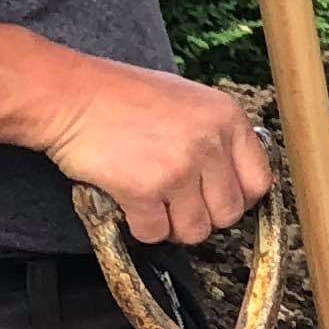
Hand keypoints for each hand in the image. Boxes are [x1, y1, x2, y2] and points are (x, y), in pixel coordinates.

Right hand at [36, 56, 275, 243]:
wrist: (69, 95)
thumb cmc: (122, 97)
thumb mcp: (188, 101)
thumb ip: (217, 137)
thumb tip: (234, 179)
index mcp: (227, 119)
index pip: (259, 183)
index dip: (237, 199)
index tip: (217, 199)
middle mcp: (210, 142)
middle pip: (229, 213)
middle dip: (203, 216)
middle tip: (178, 205)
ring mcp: (179, 167)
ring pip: (195, 230)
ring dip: (172, 226)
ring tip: (153, 205)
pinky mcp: (144, 189)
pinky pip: (155, 233)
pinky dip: (141, 227)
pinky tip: (130, 204)